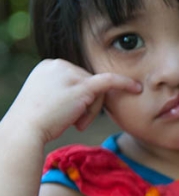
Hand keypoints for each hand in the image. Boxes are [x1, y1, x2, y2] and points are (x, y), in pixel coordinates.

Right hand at [3, 59, 141, 143]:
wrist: (25, 130)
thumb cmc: (36, 121)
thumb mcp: (49, 98)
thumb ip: (65, 90)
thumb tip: (85, 94)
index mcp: (50, 65)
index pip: (78, 78)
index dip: (81, 98)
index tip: (70, 113)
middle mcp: (59, 64)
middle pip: (89, 83)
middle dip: (87, 105)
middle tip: (73, 122)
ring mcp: (70, 74)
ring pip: (97, 91)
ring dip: (90, 111)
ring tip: (74, 123)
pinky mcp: (82, 86)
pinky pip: (109, 82)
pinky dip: (124, 84)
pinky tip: (136, 88)